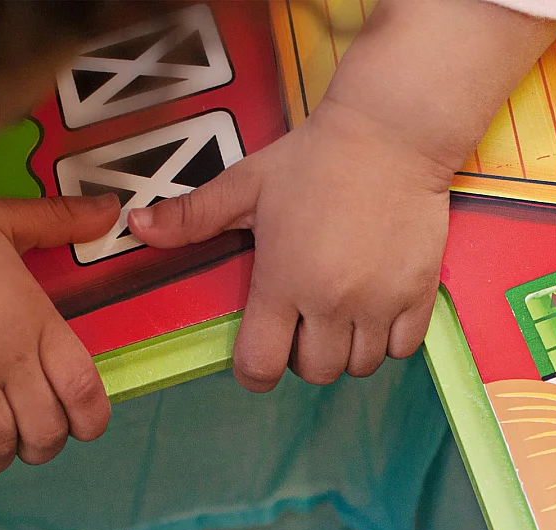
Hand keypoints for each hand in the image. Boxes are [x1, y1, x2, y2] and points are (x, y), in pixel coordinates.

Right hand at [0, 193, 121, 474]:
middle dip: (42, 445)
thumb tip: (111, 209)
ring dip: (1, 453)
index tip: (79, 426)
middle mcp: (8, 356)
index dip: (90, 421)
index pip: (85, 390)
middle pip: (47, 430)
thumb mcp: (1, 218)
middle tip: (24, 435)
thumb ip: (59, 220)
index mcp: (35, 319)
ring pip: (4, 447)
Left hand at [128, 100, 449, 391]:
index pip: (261, 365)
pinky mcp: (419, 294)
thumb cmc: (313, 158)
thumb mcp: (246, 185)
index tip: (257, 354)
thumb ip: (191, 216)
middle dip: (301, 357)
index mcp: (282, 281)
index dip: (253, 371)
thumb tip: (136, 226)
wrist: (392, 131)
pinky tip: (375, 311)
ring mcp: (379, 301)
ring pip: (359, 367)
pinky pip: (403, 350)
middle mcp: (331, 301)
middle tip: (301, 322)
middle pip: (313, 373)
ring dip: (345, 352)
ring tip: (339, 317)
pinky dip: (387, 341)